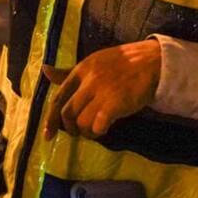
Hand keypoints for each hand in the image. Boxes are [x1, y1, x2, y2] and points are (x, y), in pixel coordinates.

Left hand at [42, 40, 161, 140]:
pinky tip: (104, 129)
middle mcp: (88, 80)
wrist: (152, 62)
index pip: (58, 97)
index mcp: (80, 70)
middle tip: (78, 133)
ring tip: (95, 130)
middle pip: (67, 113)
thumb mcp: (93, 62)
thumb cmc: (123, 64)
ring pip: (81, 121)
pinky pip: (97, 125)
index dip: (50, 118)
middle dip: (69, 128)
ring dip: (85, 132)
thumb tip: (45, 70)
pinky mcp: (115, 103)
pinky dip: (98, 131)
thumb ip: (69, 72)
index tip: (47, 135)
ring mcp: (101, 91)